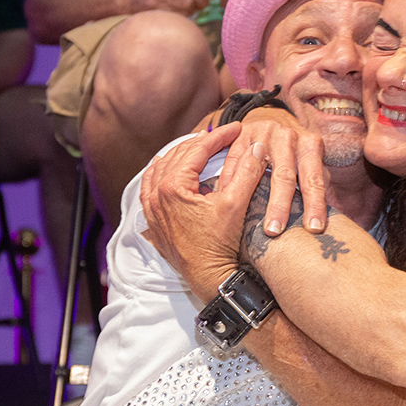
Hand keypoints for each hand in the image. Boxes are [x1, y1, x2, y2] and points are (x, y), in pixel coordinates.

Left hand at [139, 124, 267, 301]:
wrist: (208, 277)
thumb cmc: (219, 245)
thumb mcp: (236, 205)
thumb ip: (246, 172)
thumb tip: (256, 147)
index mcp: (173, 186)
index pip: (197, 150)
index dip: (219, 136)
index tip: (237, 128)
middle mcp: (156, 195)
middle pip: (177, 156)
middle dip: (201, 143)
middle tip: (221, 136)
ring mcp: (152, 209)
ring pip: (159, 169)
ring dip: (179, 155)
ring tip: (196, 148)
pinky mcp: (153, 221)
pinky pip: (149, 188)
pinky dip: (160, 174)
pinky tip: (168, 171)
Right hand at [222, 106, 328, 234]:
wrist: (272, 119)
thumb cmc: (295, 150)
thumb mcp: (311, 161)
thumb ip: (320, 184)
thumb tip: (338, 216)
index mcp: (310, 145)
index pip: (314, 179)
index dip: (315, 204)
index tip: (314, 228)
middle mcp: (289, 136)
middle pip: (285, 175)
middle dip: (280, 205)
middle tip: (276, 231)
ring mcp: (263, 133)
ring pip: (257, 168)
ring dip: (250, 195)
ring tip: (245, 219)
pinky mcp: (242, 134)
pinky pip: (234, 160)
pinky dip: (228, 181)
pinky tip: (225, 200)